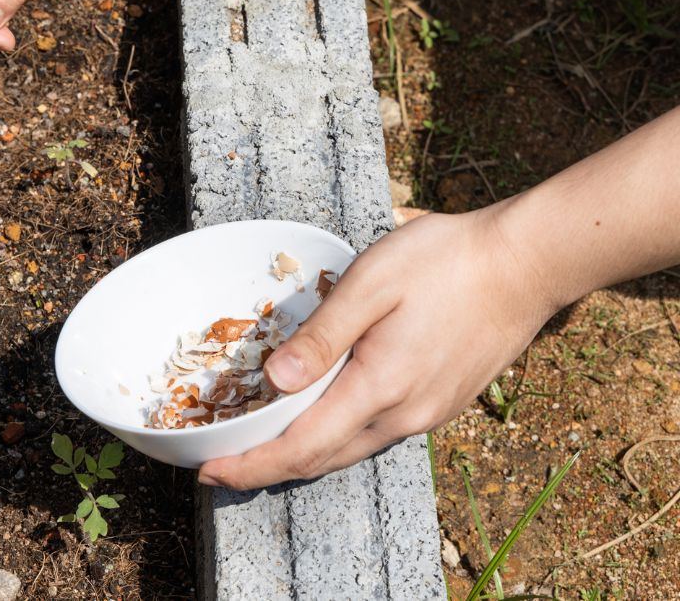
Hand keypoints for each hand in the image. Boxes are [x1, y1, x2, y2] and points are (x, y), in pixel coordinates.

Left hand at [198, 208, 558, 489]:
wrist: (527, 264)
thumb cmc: (446, 261)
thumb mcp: (372, 283)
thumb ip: (322, 335)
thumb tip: (275, 379)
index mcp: (380, 389)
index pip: (301, 449)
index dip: (250, 466)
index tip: (208, 473)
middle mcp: (403, 416)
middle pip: (321, 460)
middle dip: (266, 469)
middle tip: (220, 466)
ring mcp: (426, 414)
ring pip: (348, 451)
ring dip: (300, 457)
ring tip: (258, 447)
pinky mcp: (440, 403)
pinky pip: (372, 434)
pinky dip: (333, 438)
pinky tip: (316, 419)